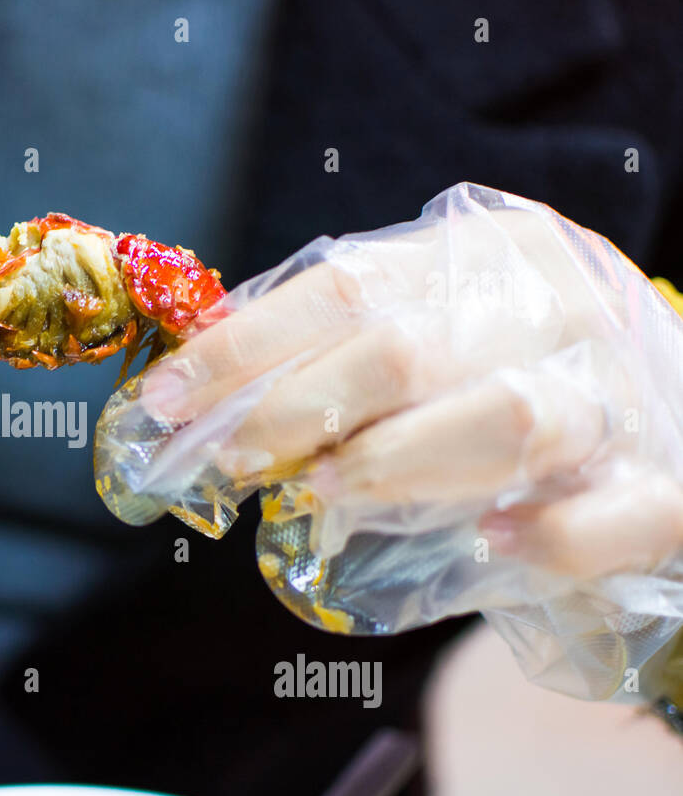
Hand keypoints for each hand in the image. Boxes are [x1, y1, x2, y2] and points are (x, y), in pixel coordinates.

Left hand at [96, 182, 682, 699]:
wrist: (670, 410)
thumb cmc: (511, 368)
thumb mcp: (431, 324)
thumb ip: (335, 346)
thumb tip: (199, 388)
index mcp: (486, 252)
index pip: (342, 287)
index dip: (242, 350)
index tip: (163, 402)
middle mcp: (557, 306)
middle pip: (405, 351)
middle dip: (295, 412)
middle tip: (229, 461)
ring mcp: (621, 392)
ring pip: (508, 420)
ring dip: (396, 464)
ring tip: (323, 494)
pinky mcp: (667, 484)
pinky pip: (612, 514)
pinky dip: (548, 533)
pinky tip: (493, 542)